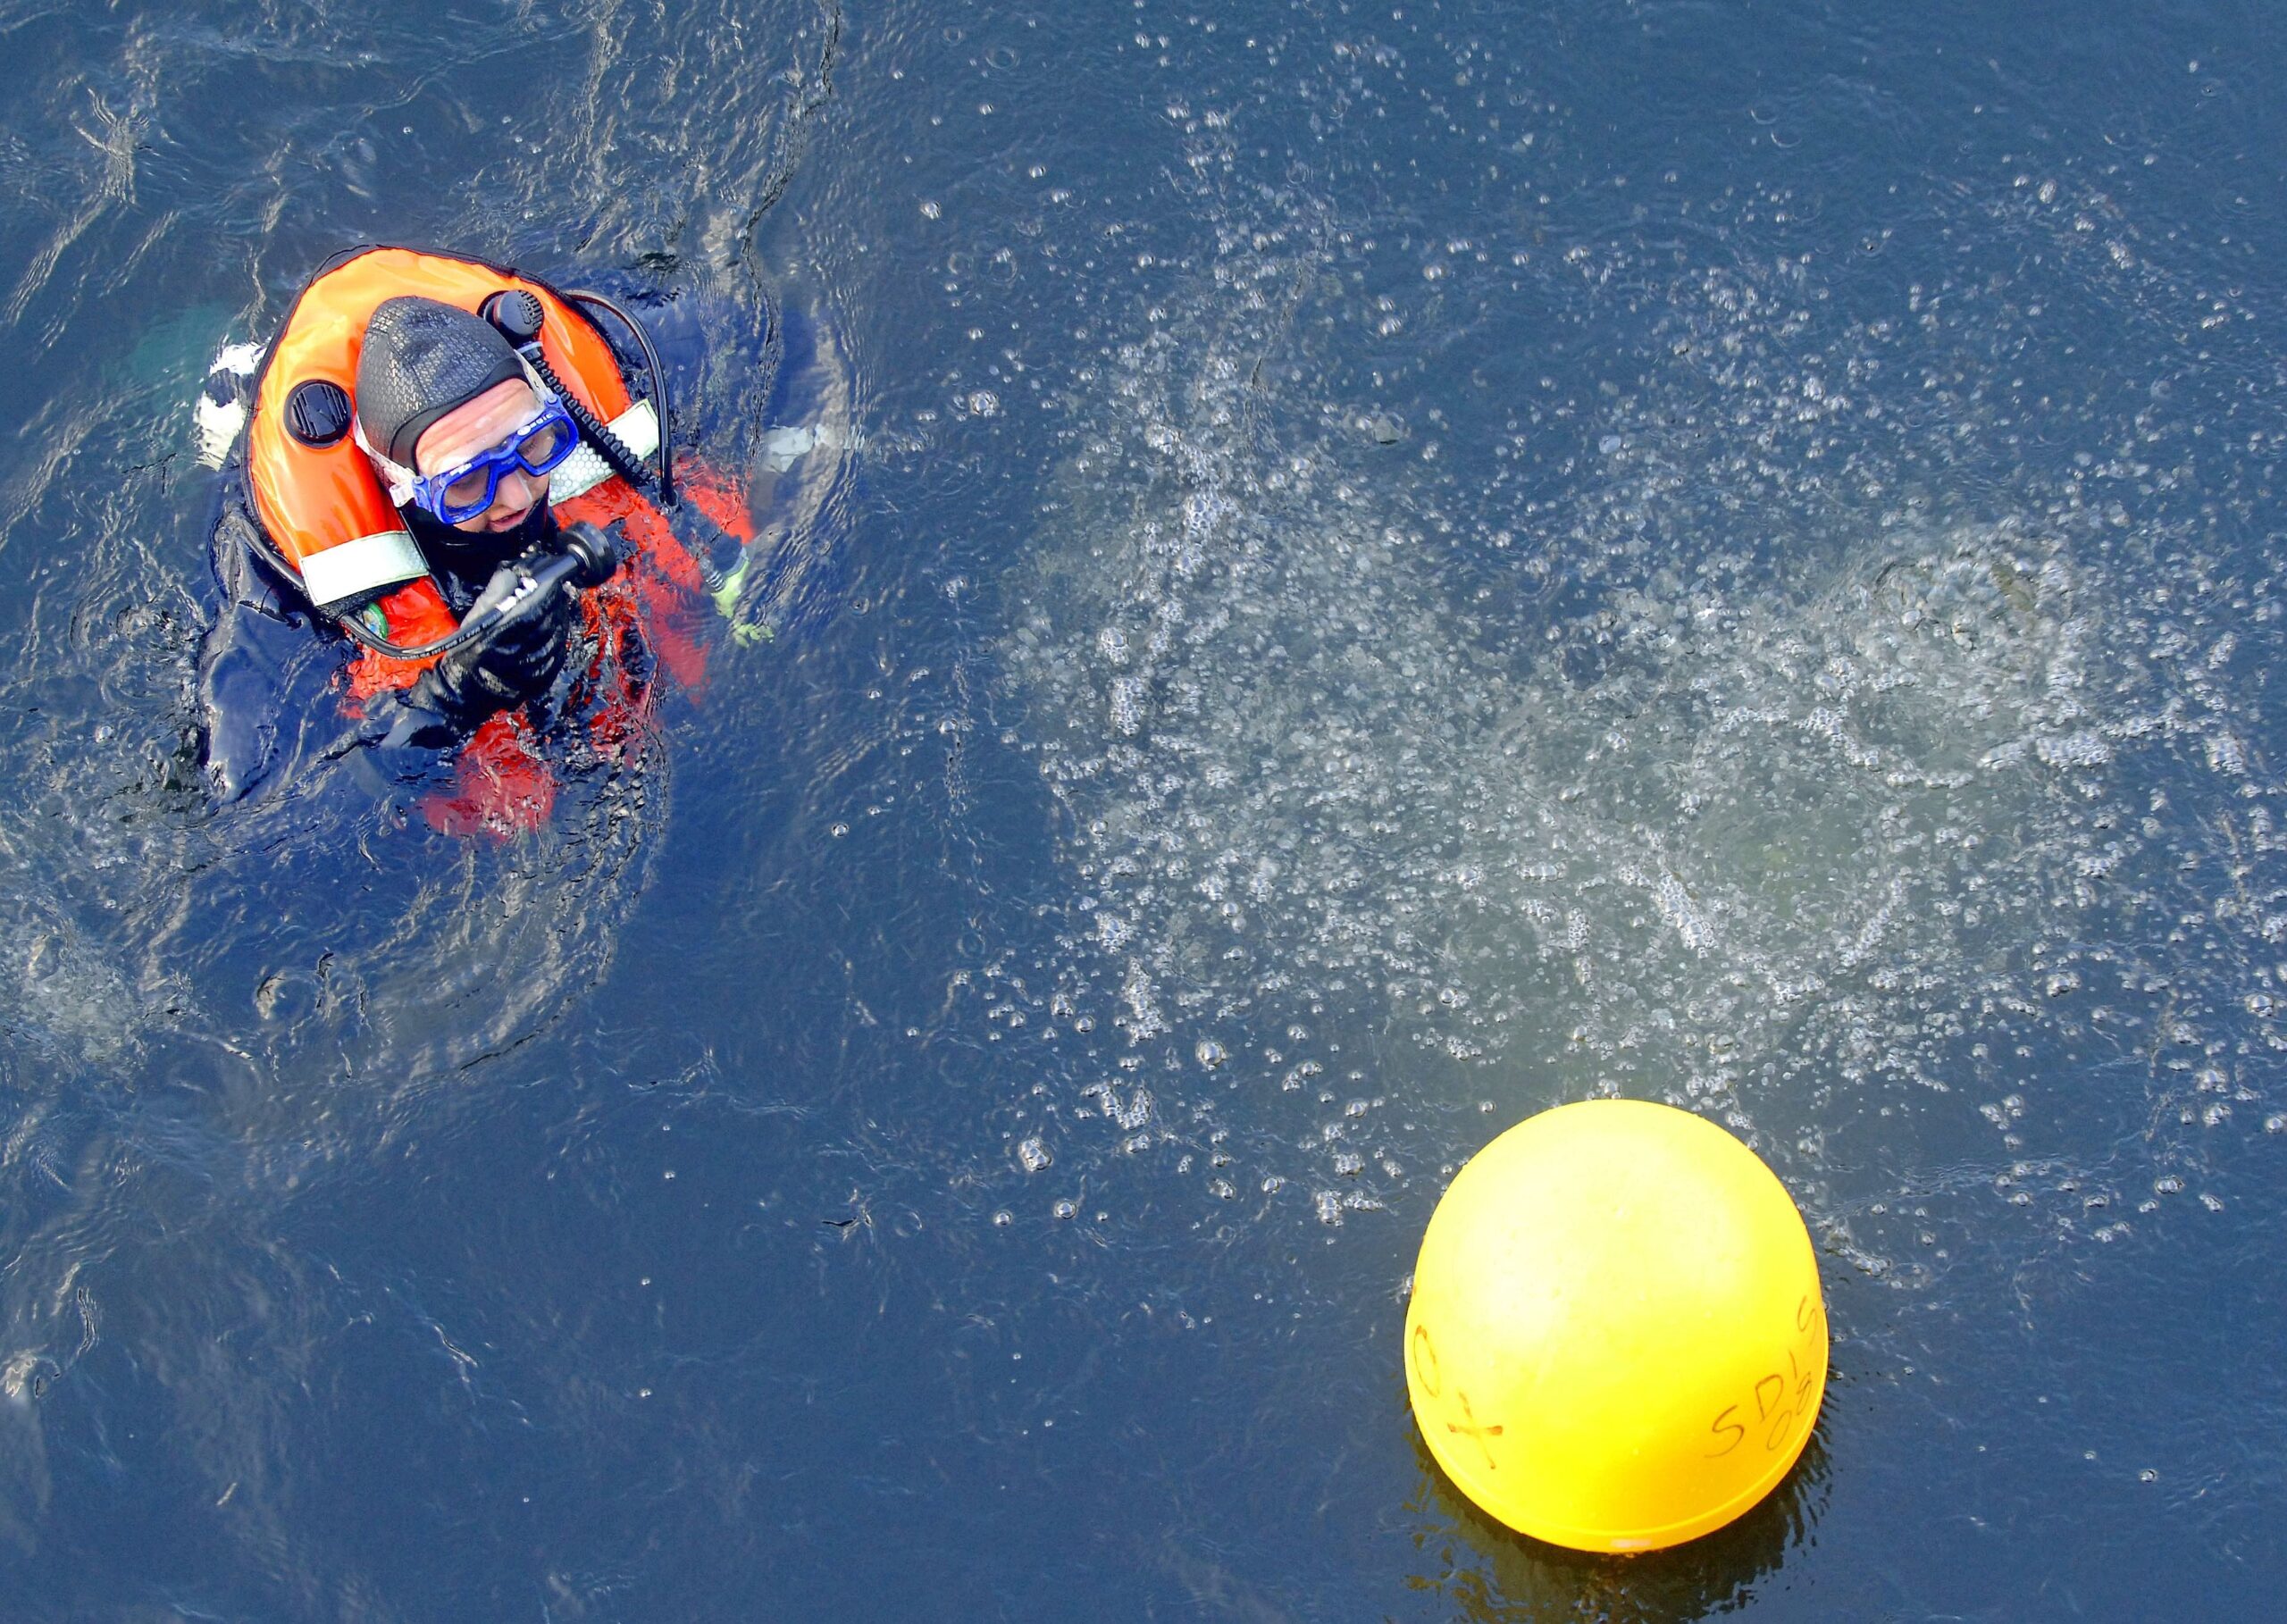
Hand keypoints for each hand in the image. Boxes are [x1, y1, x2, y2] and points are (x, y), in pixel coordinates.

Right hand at [388, 552, 575, 742]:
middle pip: (548, 618)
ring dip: (558, 613)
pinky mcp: (542, 678)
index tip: (551, 575)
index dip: (545, 589)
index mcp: (495, 637)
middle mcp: (516, 654)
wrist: (466, 690)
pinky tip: (552, 624)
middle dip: (553, 598)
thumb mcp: (475, 616)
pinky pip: (558, 649)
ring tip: (552, 601)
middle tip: (552, 585)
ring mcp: (532, 669)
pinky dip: (558, 633)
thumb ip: (497, 591)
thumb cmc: (466, 650)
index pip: (531, 608)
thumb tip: (517, 572)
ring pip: (557, 632)